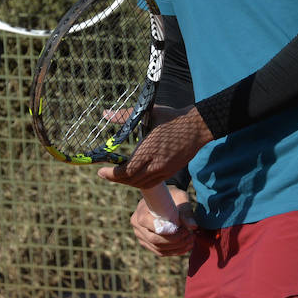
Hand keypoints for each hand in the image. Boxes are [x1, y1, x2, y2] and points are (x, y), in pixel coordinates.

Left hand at [97, 105, 212, 189]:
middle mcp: (157, 163)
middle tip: (104, 173)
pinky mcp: (171, 172)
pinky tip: (133, 177)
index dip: (112, 174)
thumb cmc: (171, 117)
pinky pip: (152, 183)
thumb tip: (104, 113)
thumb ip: (124, 115)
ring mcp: (165, 169)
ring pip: (141, 184)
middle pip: (132, 180)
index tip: (100, 170)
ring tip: (116, 175)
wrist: (197, 127)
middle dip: (115, 179)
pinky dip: (140, 183)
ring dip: (127, 181)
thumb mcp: (148, 113)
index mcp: (150, 149)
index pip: (127, 170)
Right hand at [129, 187, 195, 256]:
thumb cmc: (172, 196)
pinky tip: (187, 246)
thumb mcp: (180, 199)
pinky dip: (175, 251)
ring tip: (191, 240)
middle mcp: (137, 225)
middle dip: (175, 240)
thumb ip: (185, 212)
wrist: (166, 199)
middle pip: (155, 240)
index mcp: (141, 212)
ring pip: (158, 248)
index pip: (153, 227)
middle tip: (190, 235)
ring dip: (177, 247)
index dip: (169, 231)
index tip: (184, 228)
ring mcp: (141, 236)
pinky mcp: (147, 243)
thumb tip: (193, 226)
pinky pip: (160, 252)